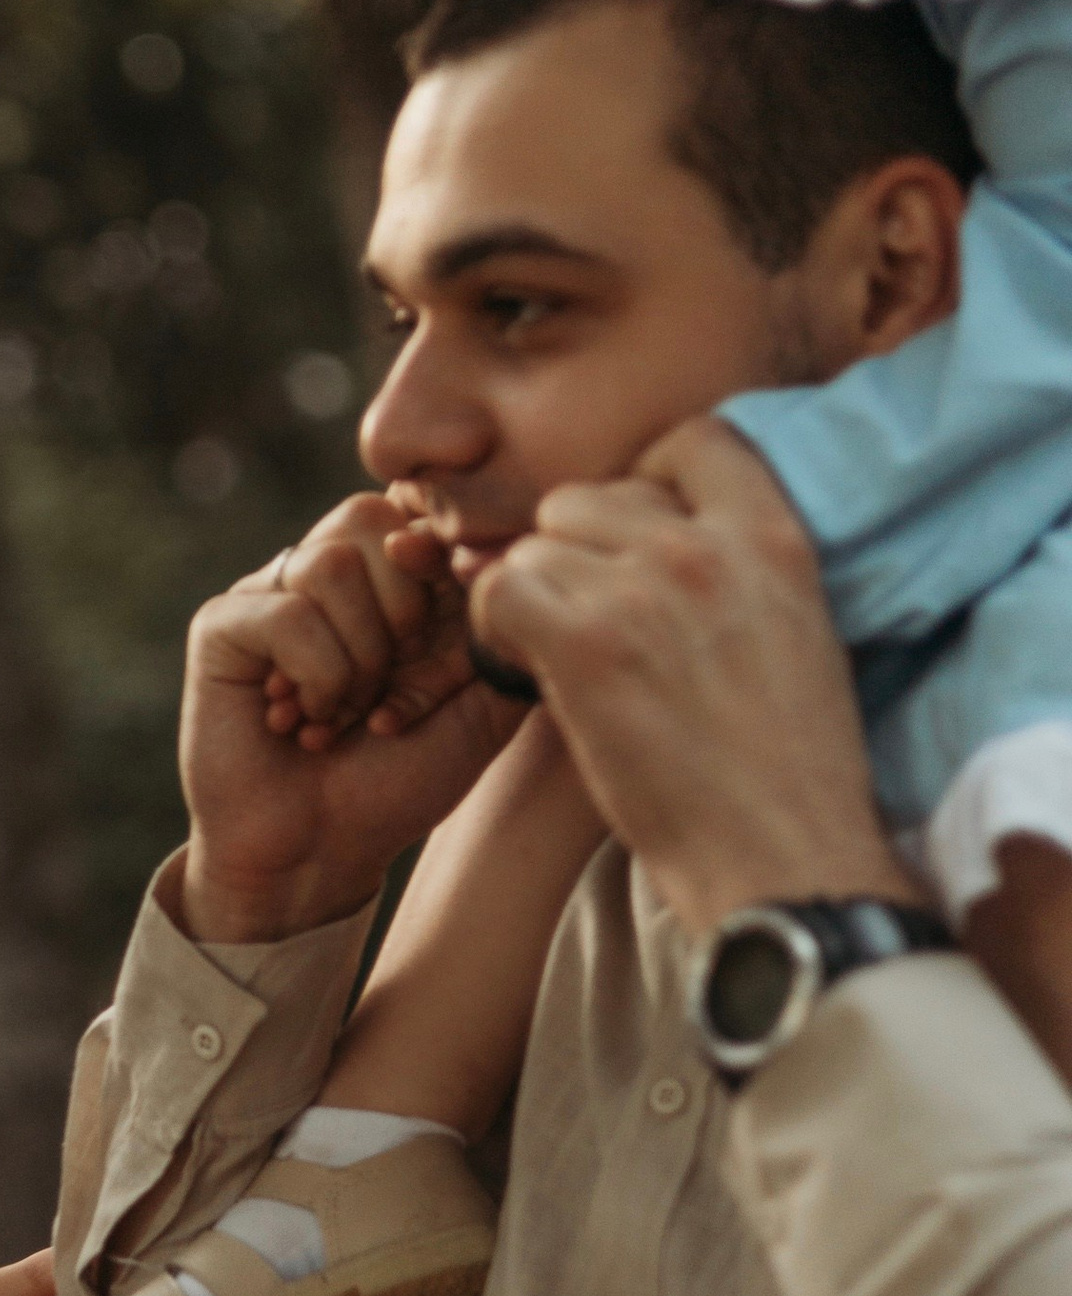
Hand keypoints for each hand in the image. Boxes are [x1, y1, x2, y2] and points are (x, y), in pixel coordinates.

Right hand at [179, 497, 525, 941]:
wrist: (317, 853)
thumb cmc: (395, 784)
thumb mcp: (480, 712)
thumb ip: (500, 635)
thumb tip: (495, 560)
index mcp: (384, 581)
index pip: (417, 516)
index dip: (439, 565)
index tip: (437, 649)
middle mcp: (323, 575)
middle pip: (370, 520)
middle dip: (402, 615)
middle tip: (387, 692)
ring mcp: (268, 593)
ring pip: (330, 563)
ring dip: (357, 657)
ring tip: (342, 712)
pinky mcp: (222, 624)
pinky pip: (286, 611)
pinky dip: (316, 677)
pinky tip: (299, 719)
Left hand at [470, 419, 920, 934]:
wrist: (782, 856)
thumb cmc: (788, 768)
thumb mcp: (799, 631)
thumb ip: (739, 567)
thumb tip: (665, 533)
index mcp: (777, 538)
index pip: (694, 438)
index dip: (647, 477)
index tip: (632, 537)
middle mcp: (709, 548)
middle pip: (589, 495)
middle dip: (575, 554)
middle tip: (585, 621)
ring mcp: (645, 589)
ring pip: (537, 545)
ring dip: (535, 599)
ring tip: (561, 661)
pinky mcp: (586, 642)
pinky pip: (500, 589)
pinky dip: (495, 629)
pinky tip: (523, 670)